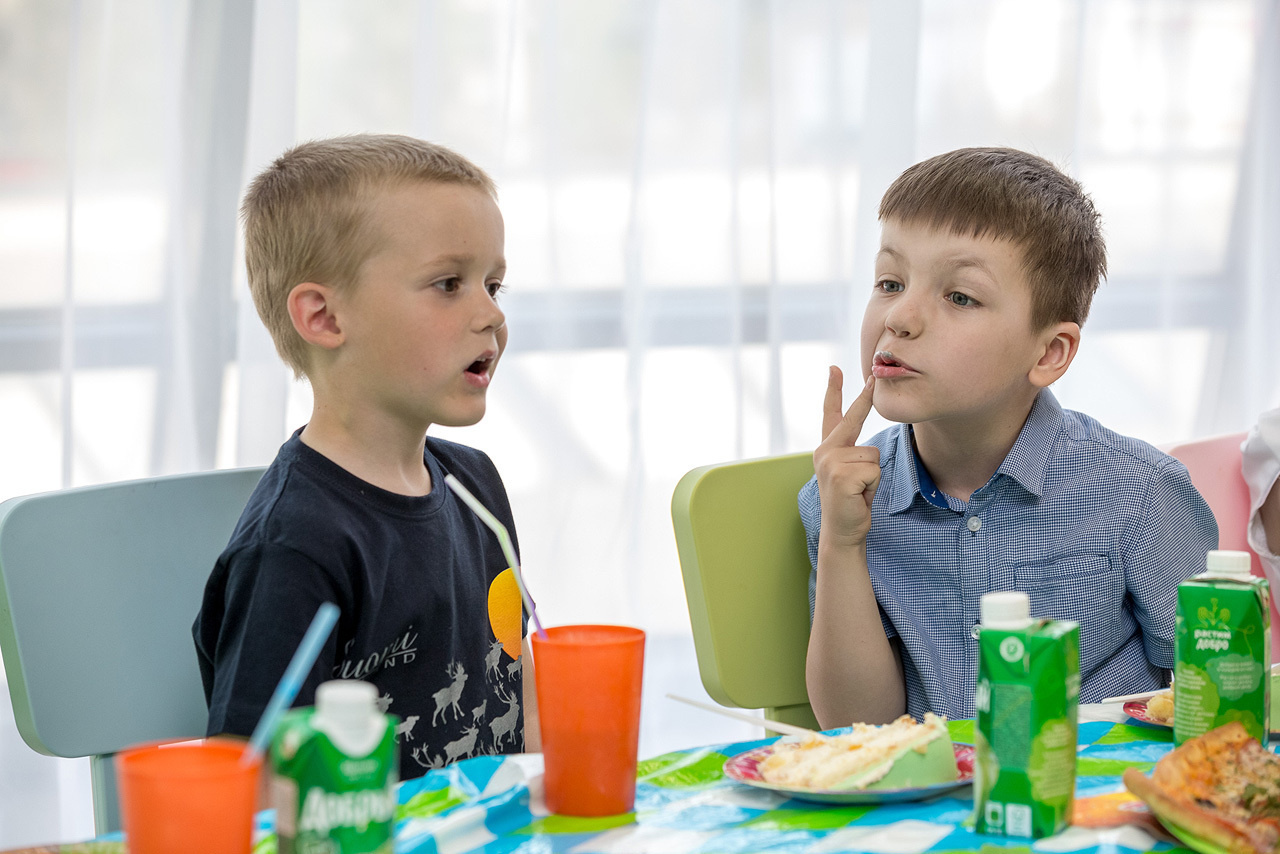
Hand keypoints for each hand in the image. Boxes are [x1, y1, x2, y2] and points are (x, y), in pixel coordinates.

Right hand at [814, 366, 880, 549]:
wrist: (842, 530)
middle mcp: (825, 451)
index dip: (833, 390)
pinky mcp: (841, 476)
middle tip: (873, 375)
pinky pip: (873, 470)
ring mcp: (831, 462)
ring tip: (860, 490)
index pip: (831, 414)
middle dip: (863, 398)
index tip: (834, 368)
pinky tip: (859, 495)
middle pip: (853, 420)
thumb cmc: (852, 501)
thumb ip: (854, 454)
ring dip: (873, 475)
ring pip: (872, 454)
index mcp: (827, 449)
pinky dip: (873, 485)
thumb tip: (869, 448)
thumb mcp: (852, 472)